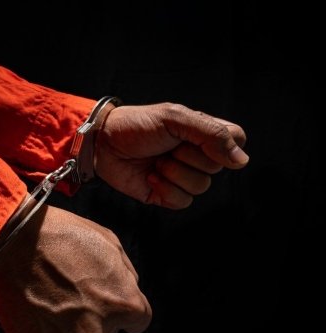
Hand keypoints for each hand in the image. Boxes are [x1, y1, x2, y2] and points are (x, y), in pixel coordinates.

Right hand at [0, 202, 151, 332]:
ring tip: (47, 288)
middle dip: (92, 312)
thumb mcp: (111, 244)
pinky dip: (40, 325)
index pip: (137, 320)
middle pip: (103, 330)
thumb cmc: (63, 235)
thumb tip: (128, 293)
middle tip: (69, 284)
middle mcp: (97, 332)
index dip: (120, 304)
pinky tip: (32, 299)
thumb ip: (126, 276)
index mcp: (125, 306)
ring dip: (64, 320)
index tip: (104, 292)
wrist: (13, 238)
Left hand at [95, 102, 248, 208]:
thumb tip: (240, 160)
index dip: (224, 146)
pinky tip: (150, 176)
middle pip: (216, 168)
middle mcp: (195, 155)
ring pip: (200, 187)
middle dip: (187, 158)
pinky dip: (165, 190)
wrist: (103, 143)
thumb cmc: (136, 125)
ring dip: (174, 174)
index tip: (199, 140)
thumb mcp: (175, 119)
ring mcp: (181, 175)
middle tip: (165, 147)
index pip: (236, 140)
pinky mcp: (165, 194)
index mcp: (202, 132)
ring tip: (155, 161)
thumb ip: (211, 134)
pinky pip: (182, 202)